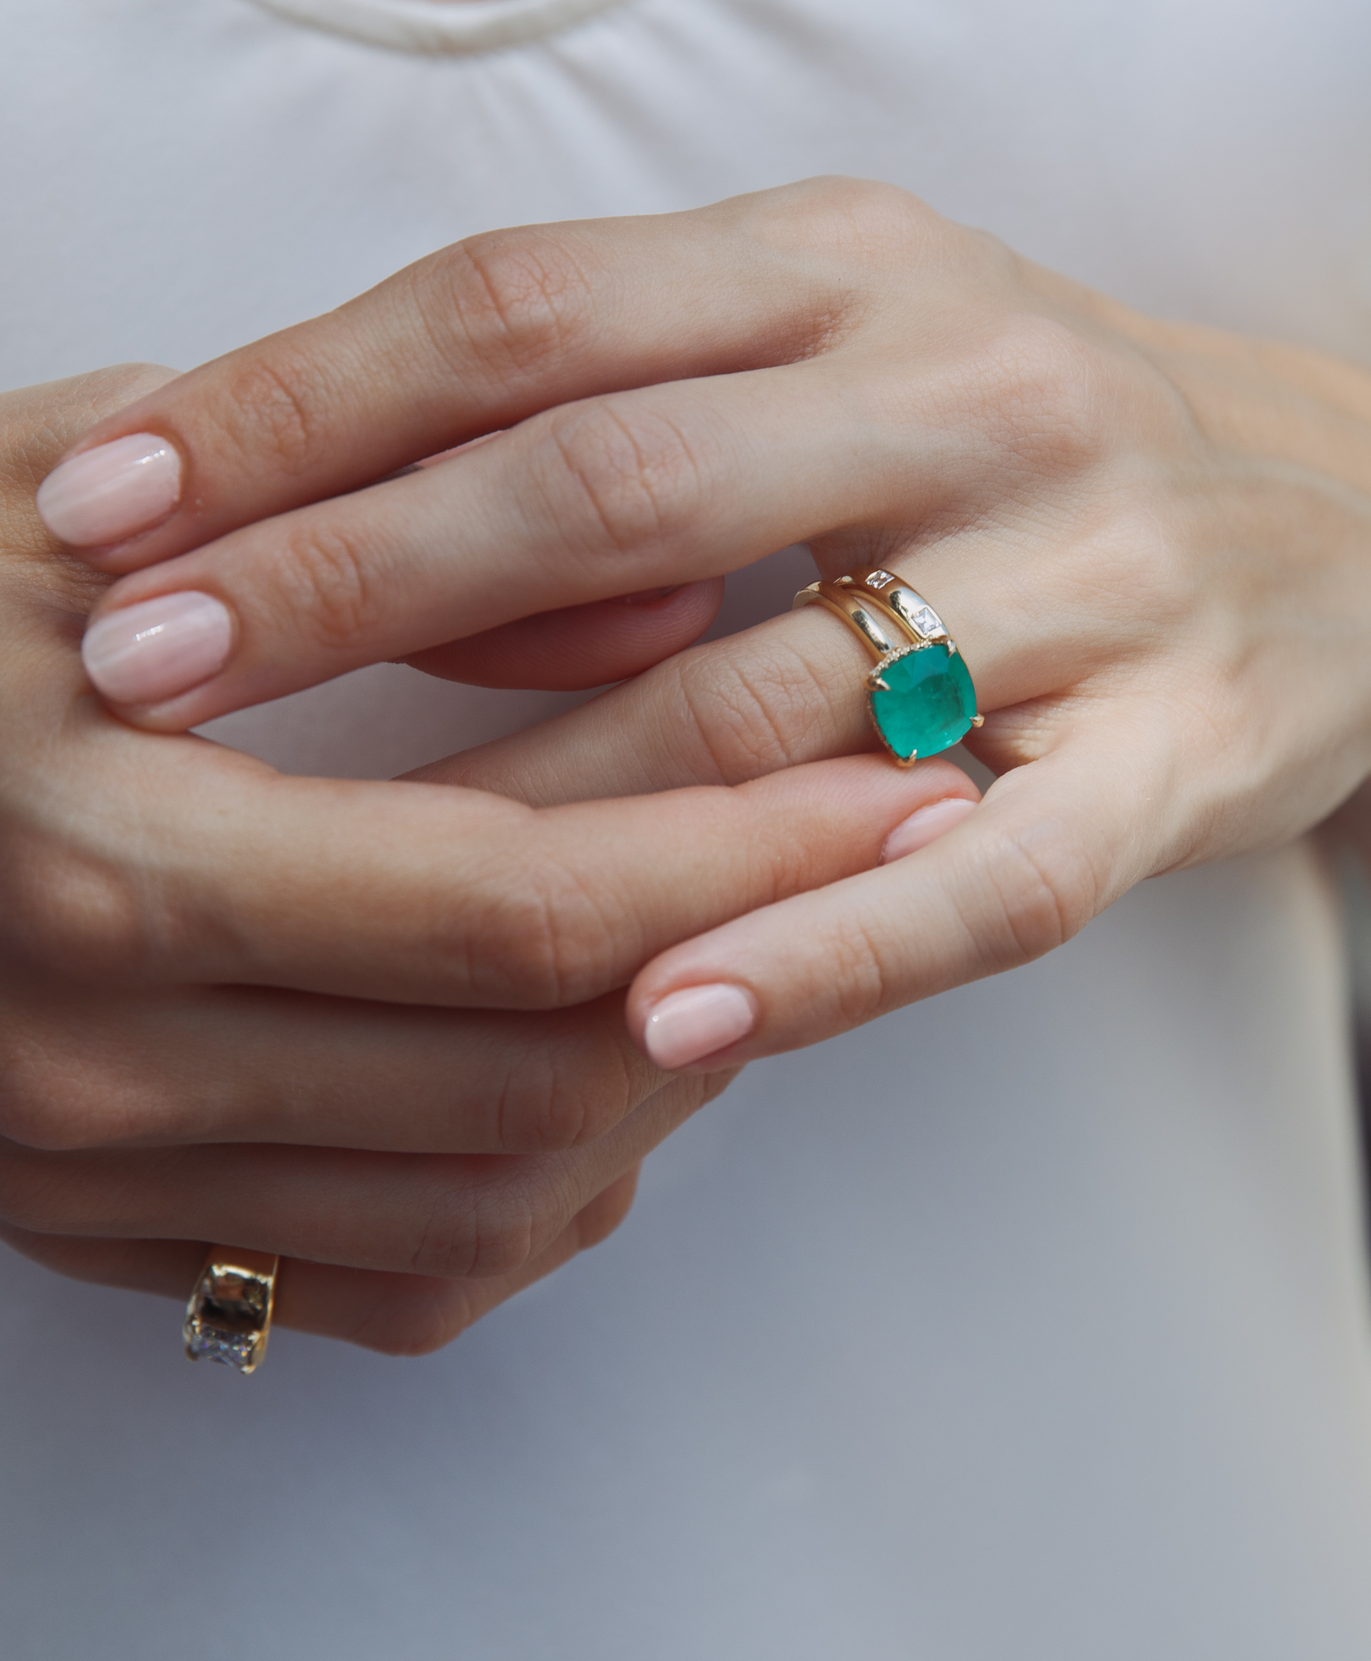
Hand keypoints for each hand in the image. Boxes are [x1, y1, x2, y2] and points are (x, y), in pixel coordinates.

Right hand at [3, 364, 974, 1350]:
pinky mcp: (101, 1233)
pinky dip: (550, 1194)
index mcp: (106, 857)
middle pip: (543, 1070)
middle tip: (892, 855)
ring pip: (499, 1189)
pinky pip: (397, 1275)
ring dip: (681, 1077)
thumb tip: (668, 588)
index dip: (745, 856)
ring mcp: (95, 1174)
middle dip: (762, 965)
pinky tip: (617, 1083)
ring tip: (780, 938)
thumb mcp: (73, 484)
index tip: (899, 787)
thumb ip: (381, 516)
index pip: (522, 904)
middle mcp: (103, 1054)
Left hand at [43, 178, 1370, 1070]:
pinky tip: (666, 1020)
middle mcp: (985, 386)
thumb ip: (647, 407)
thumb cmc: (1054, 449)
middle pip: (616, 478)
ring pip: (777, 703)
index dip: (299, 399)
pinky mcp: (1195, 752)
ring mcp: (1105, 575)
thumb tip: (367, 526)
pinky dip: (827, 949)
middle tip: (134, 668)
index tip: (104, 500)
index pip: (533, 308)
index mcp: (868, 263)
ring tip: (332, 886)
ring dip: (535, 802)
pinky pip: (995, 871)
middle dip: (347, 576)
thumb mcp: (866, 349)